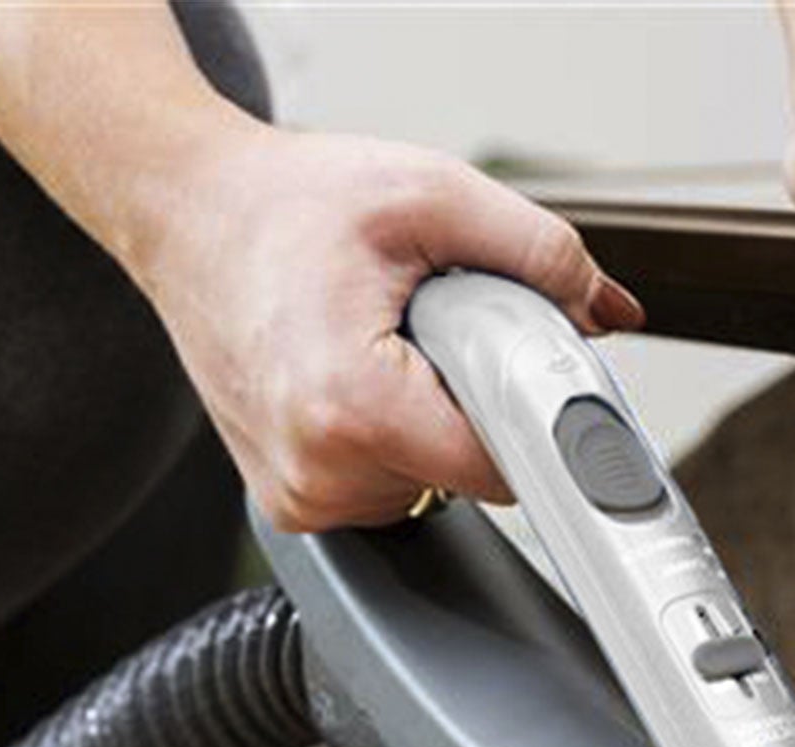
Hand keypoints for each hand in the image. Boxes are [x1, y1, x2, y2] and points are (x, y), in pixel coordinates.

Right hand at [130, 121, 644, 530]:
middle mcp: (317, 472)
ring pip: (428, 488)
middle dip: (470, 407)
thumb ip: (537, 251)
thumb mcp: (428, 194)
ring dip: (428, 425)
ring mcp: (298, 497)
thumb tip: (610, 310)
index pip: (499, 469)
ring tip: (379, 352)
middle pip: (466, 478)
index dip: (531, 426)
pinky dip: (388, 440)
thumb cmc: (286, 203)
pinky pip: (383, 490)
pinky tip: (355, 382)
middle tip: (429, 335)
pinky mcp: (290, 504)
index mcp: (350, 408)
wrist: (185, 211)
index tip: (540, 397)